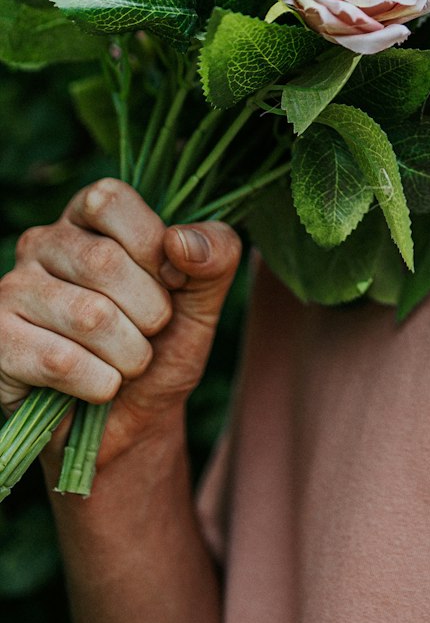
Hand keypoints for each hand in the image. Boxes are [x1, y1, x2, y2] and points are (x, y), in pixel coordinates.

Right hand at [0, 178, 241, 471]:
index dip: (151, 245)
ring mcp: (13, 291)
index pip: (110, 200)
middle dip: (149, 312)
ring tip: (128, 362)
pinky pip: (60, 361)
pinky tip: (100, 386)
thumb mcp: (204, 294)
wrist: (133, 421)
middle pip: (102, 262)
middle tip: (150, 334)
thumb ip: (216, 253)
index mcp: (90, 216)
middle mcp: (43, 243)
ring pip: (88, 316)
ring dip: (130, 355)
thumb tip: (181, 242)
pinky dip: (100, 384)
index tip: (173, 282)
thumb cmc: (164, 345)